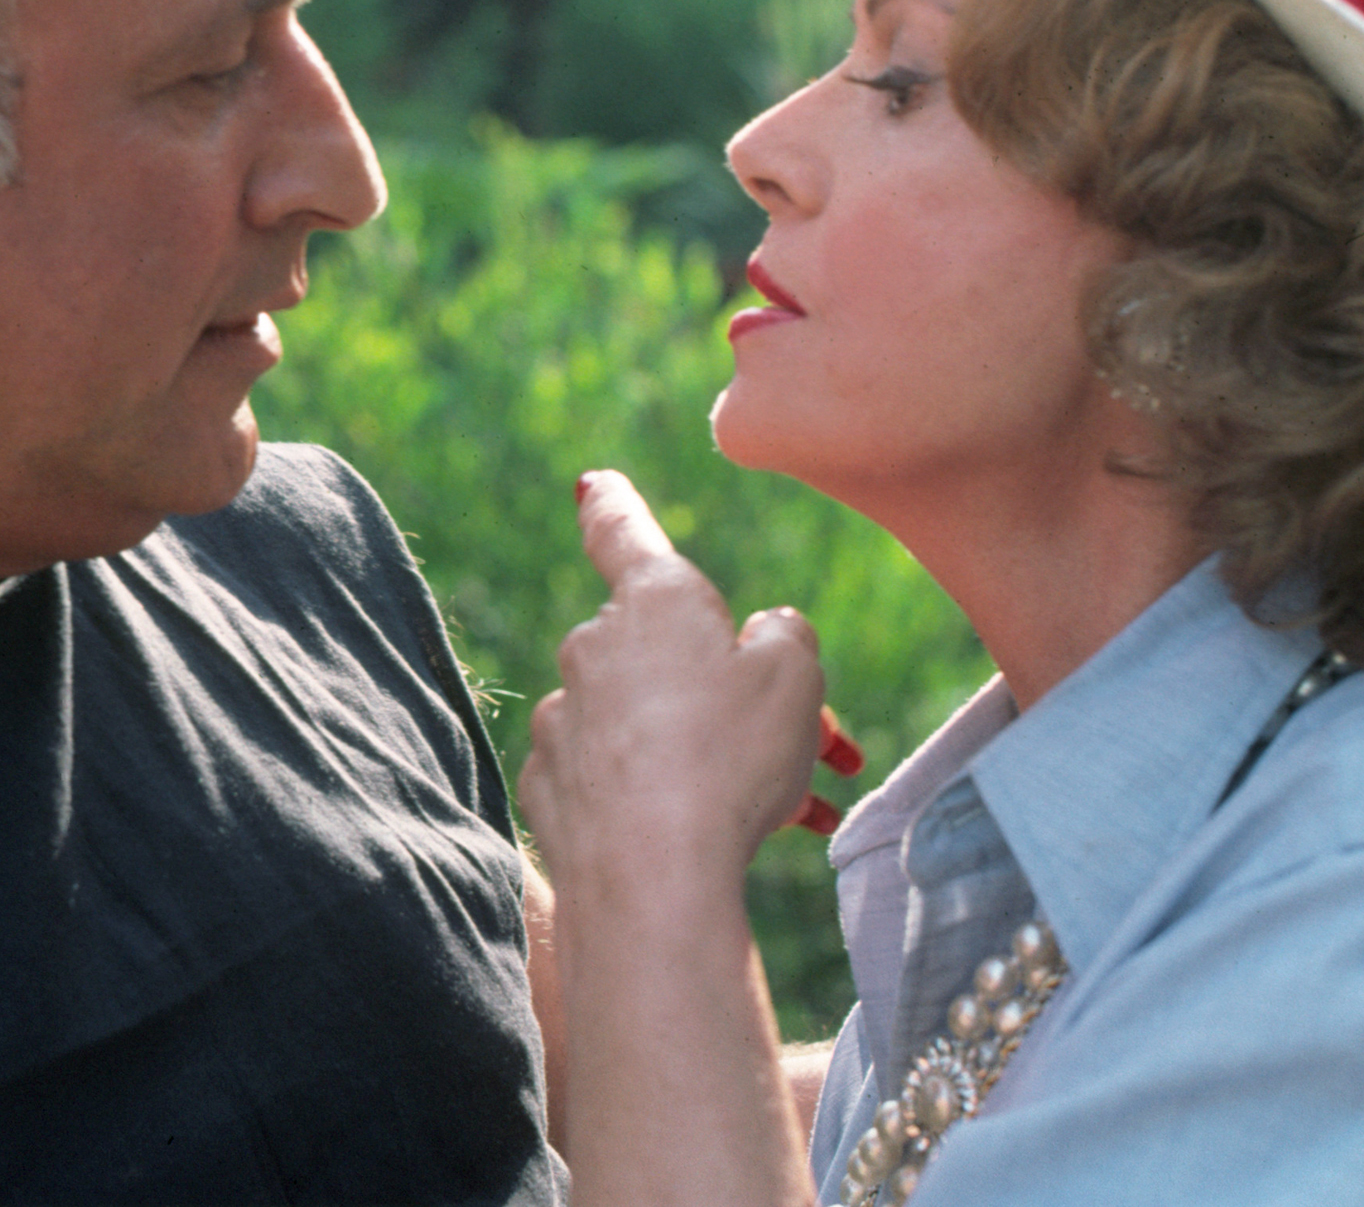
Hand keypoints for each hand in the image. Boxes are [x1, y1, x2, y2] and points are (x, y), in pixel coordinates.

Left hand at [519, 470, 833, 889]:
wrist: (653, 878)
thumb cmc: (730, 758)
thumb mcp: (796, 676)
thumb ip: (783, 635)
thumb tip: (761, 633)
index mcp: (654, 600)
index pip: (624, 531)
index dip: (614, 504)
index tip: (590, 484)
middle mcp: (594, 648)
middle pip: (671, 657)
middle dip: (735, 693)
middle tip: (811, 746)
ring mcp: (566, 721)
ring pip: (652, 727)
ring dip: (712, 755)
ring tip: (790, 810)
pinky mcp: (552, 790)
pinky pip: (619, 784)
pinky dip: (661, 801)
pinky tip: (711, 836)